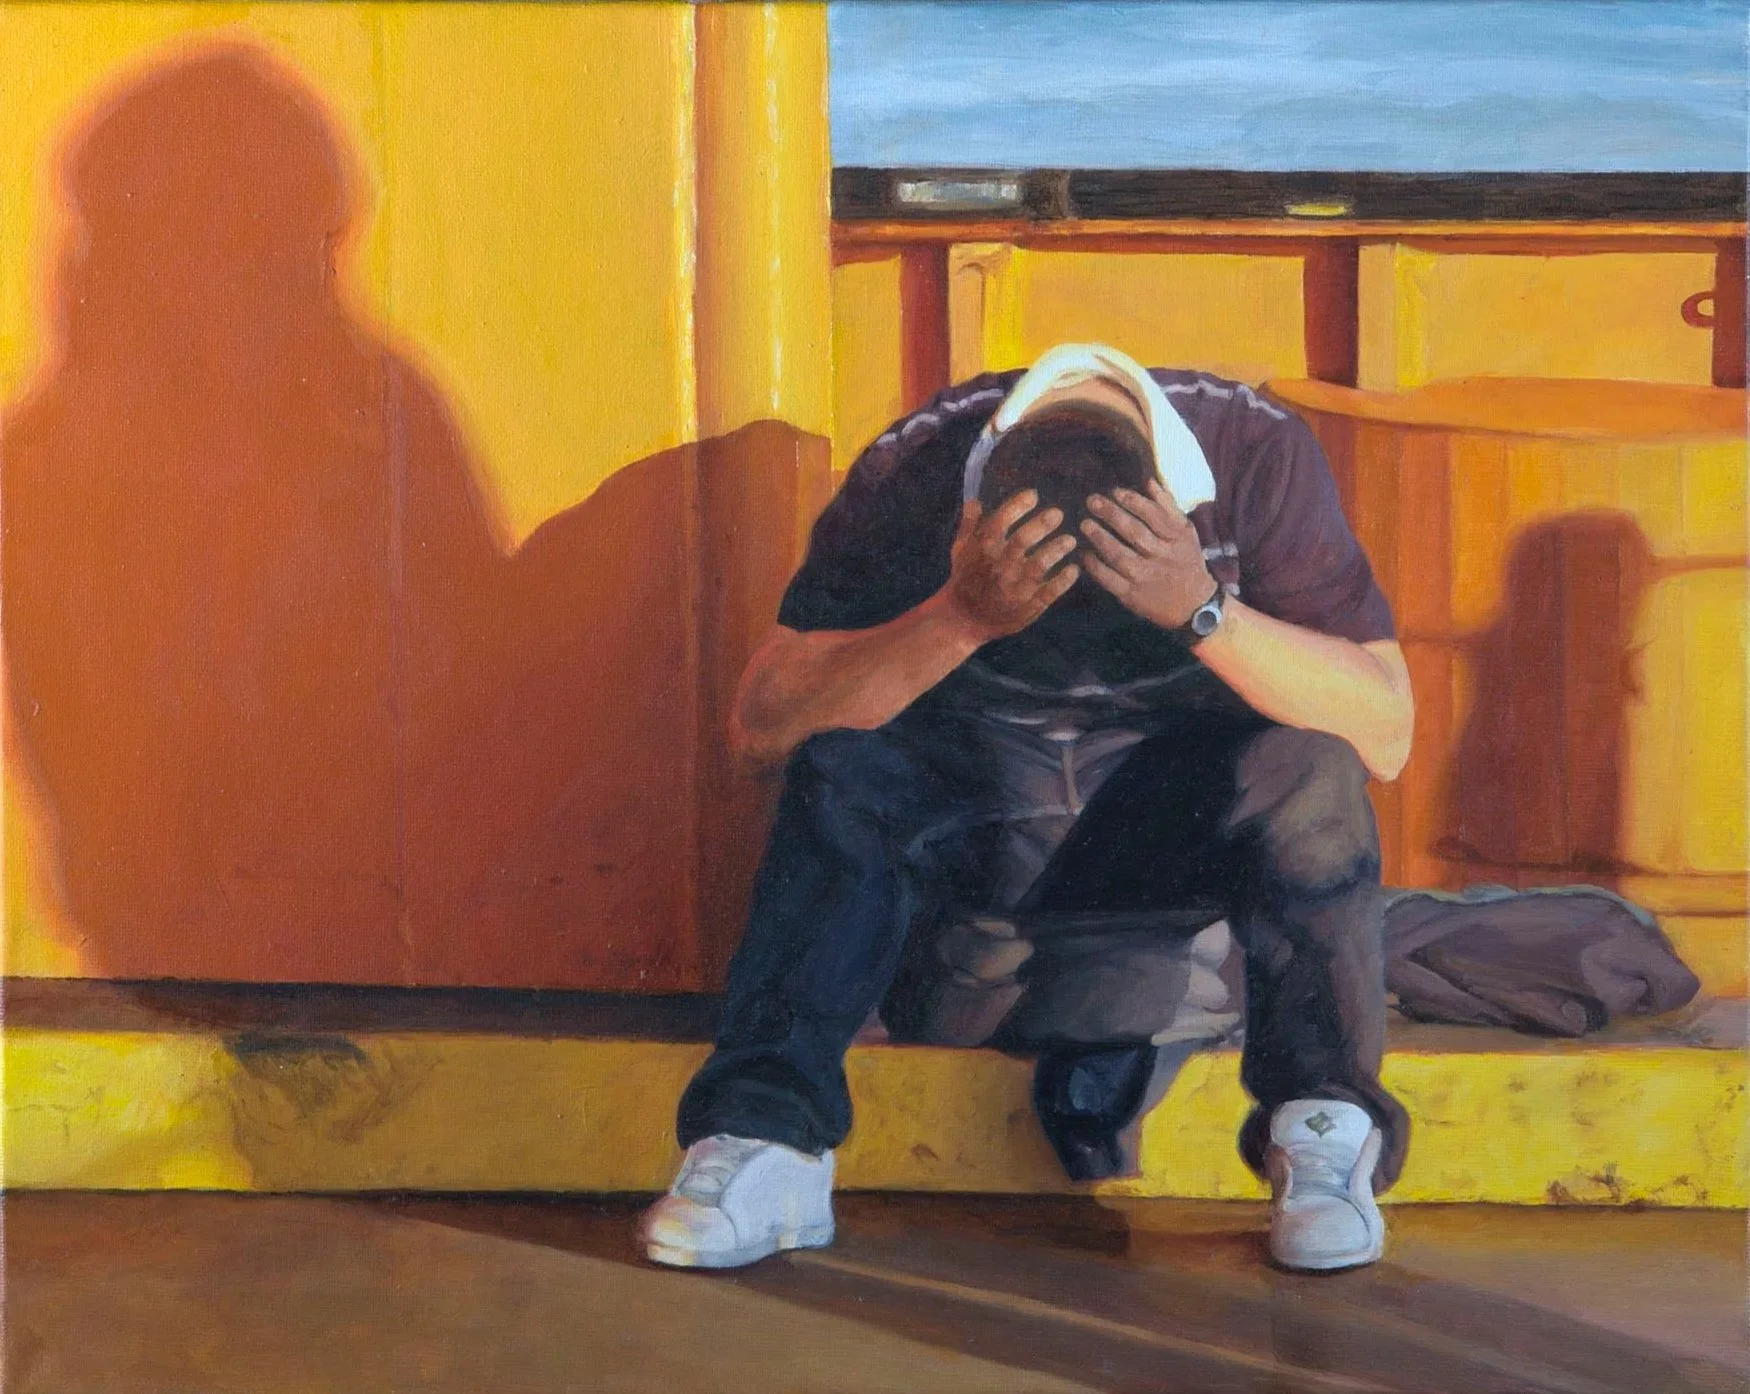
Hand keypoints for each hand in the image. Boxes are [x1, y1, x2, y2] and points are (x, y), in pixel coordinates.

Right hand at [942, 490, 1079, 643]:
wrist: (963, 618)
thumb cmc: (965, 577)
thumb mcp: (960, 549)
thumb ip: (969, 524)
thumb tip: (976, 500)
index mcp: (983, 548)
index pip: (1000, 521)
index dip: (1017, 506)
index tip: (1033, 495)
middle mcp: (999, 566)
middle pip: (1023, 541)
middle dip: (1041, 525)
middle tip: (1058, 513)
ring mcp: (1014, 587)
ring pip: (1038, 566)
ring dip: (1055, 551)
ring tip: (1070, 540)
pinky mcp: (1027, 606)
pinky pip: (1048, 593)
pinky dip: (1062, 582)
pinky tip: (1074, 570)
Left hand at [1080, 480, 1216, 629]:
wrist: (1194, 606)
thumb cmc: (1186, 561)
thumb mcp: (1186, 533)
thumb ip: (1168, 508)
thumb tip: (1149, 481)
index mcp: (1177, 538)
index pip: (1154, 516)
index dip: (1133, 501)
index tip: (1115, 491)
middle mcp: (1162, 557)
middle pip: (1134, 533)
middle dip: (1111, 514)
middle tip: (1092, 501)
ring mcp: (1146, 577)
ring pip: (1120, 555)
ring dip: (1100, 538)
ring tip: (1085, 524)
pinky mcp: (1132, 596)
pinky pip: (1110, 579)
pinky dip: (1096, 566)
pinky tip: (1085, 554)